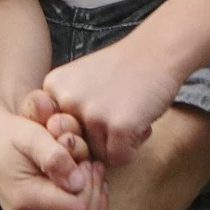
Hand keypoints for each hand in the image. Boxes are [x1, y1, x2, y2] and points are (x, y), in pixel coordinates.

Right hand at [0, 98, 105, 209]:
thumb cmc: (10, 134)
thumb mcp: (30, 134)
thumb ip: (54, 157)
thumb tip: (77, 184)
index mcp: (27, 199)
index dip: (91, 188)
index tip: (86, 162)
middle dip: (96, 197)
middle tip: (91, 168)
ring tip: (90, 181)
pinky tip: (84, 194)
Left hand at [41, 48, 181, 170]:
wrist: (158, 50)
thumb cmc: (121, 70)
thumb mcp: (79, 80)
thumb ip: (65, 110)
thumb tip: (62, 155)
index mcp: (52, 87)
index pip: (55, 132)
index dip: (78, 129)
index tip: (96, 107)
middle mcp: (67, 100)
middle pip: (76, 147)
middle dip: (97, 138)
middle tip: (115, 110)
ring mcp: (92, 114)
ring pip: (98, 155)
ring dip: (117, 143)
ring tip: (130, 112)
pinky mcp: (119, 127)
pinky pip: (120, 159)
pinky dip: (133, 148)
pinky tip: (139, 122)